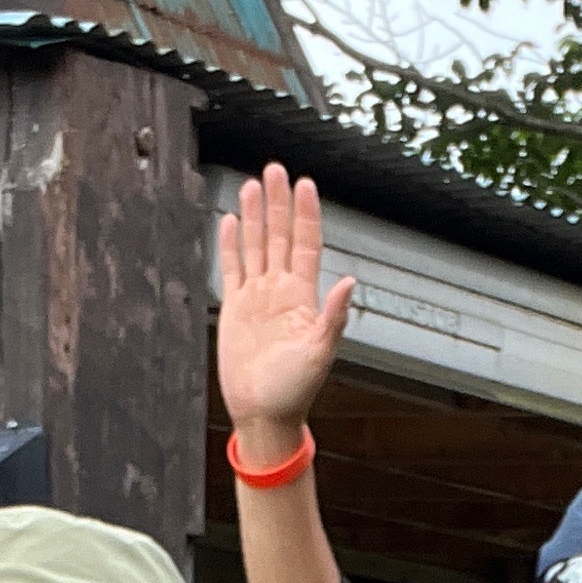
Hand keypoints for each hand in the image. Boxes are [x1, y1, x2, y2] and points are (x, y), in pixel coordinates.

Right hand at [215, 165, 354, 459]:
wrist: (263, 413)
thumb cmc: (295, 390)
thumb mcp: (320, 354)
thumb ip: (334, 317)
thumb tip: (350, 282)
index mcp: (302, 297)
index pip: (305, 244)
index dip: (305, 214)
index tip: (305, 184)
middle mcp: (280, 291)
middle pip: (278, 236)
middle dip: (278, 203)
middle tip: (274, 169)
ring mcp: (257, 298)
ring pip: (255, 246)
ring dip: (255, 216)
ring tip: (253, 184)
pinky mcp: (234, 309)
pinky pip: (232, 269)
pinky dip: (231, 244)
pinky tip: (232, 220)